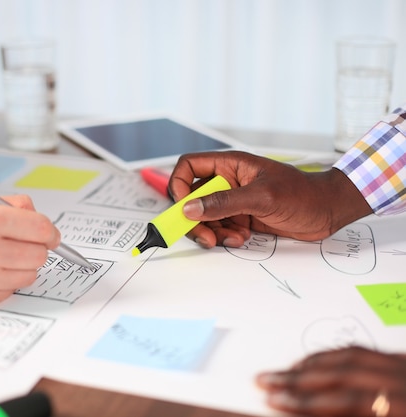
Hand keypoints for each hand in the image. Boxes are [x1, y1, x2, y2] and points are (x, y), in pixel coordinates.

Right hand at [0, 195, 60, 306]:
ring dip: (24, 265)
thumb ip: (13, 206)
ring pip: (30, 275)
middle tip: (22, 242)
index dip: (50, 231)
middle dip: (36, 247)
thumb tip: (42, 221)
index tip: (49, 234)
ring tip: (4, 255)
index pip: (41, 229)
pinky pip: (12, 289)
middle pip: (40, 255)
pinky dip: (8, 279)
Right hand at [168, 151, 371, 247]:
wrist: (329, 211)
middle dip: (195, 220)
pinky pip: (220, 228)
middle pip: (193, 199)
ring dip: (213, 232)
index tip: (183, 208)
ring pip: (205, 217)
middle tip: (206, 237)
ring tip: (234, 238)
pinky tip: (242, 238)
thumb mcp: (262, 197)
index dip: (179, 185)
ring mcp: (234, 200)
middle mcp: (228, 181)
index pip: (189, 167)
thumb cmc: (303, 194)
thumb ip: (224, 202)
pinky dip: (225, 237)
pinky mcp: (241, 217)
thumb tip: (190, 209)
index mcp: (230, 165)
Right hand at [256, 346, 405, 416]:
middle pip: (343, 372)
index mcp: (404, 406)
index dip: (307, 402)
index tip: (274, 401)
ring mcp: (405, 366)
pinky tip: (319, 360)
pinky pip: (366, 350)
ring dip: (313, 361)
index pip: (347, 399)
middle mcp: (405, 379)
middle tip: (266, 380)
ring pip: (353, 354)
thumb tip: (301, 412)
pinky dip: (337, 354)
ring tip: (285, 370)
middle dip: (300, 378)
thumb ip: (346, 416)